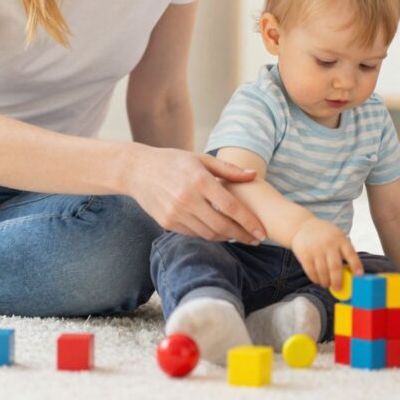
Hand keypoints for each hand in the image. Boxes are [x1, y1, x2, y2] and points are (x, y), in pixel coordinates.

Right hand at [127, 145, 264, 242]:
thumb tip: (254, 176)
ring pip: (208, 234)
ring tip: (241, 236)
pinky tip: (220, 232)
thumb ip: (229, 170)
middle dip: (242, 235)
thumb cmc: (174, 161)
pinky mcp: (167, 223)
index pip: (230, 207)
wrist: (138, 171)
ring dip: (227, 238)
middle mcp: (187, 199)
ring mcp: (175, 213)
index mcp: (199, 181)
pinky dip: (209, 235)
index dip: (249, 222)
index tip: (262, 232)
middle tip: (256, 240)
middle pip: (222, 226)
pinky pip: (194, 234)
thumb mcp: (202, 159)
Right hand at [290, 219, 363, 289]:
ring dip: (326, 282)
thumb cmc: (325, 235)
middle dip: (338, 281)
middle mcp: (329, 244)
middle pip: (335, 267)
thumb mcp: (338, 236)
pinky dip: (315, 279)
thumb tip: (351, 273)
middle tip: (338, 289)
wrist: (303, 226)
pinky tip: (318, 280)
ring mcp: (316, 249)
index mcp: (341, 239)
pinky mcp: (304, 254)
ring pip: (322, 271)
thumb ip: (344, 251)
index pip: (351, 254)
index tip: (359, 276)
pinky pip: (311, 271)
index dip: (356, 265)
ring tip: (327, 285)